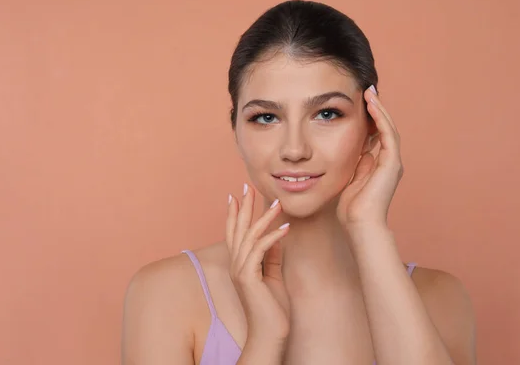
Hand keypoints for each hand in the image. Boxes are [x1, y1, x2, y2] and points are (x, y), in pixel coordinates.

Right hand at [226, 184, 290, 344]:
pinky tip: (285, 228)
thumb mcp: (273, 275)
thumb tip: (277, 235)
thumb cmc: (272, 308)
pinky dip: (273, 237)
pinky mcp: (249, 278)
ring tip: (277, 203)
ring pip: (249, 236)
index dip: (235, 213)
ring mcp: (240, 271)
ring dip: (264, 217)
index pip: (234, 233)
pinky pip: (261, 251)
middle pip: (236, 229)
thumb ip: (272, 256)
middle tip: (247, 186)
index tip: (238, 195)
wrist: (269, 334)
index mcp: (239, 263)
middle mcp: (235, 264)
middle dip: (242, 206)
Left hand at [337, 86, 403, 230]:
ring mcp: (392, 162)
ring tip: (370, 93)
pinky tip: (372, 105)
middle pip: (384, 129)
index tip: (359, 104)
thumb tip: (357, 151)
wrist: (360, 224)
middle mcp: (389, 162)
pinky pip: (388, 134)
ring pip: (388, 128)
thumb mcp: (350, 180)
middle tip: (367, 91)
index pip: (376, 136)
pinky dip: (381, 118)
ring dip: (379, 109)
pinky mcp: (392, 163)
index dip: (369, 120)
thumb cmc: (351, 209)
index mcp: (379, 166)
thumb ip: (355, 165)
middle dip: (376, 110)